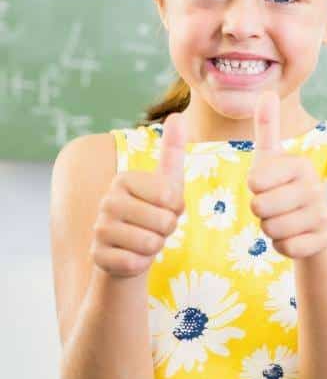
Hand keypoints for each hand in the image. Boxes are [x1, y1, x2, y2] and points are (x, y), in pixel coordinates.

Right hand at [91, 114, 185, 277]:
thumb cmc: (153, 213)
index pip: (172, 198)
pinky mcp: (97, 257)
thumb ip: (172, 151)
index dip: (177, 209)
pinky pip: (136, 263)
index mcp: (125, 179)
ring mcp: (98, 229)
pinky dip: (141, 264)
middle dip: (168, 230)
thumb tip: (176, 115)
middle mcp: (107, 201)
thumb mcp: (168, 183)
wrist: (127, 250)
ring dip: (155, 247)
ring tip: (143, 240)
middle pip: (164, 222)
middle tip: (154, 227)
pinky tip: (131, 256)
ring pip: (151, 244)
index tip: (164, 208)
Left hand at [248, 91, 326, 258]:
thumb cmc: (285, 191)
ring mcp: (322, 213)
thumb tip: (268, 90)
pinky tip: (295, 238)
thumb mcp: (272, 161)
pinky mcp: (324, 238)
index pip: (256, 180)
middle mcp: (315, 186)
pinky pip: (287, 247)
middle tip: (273, 208)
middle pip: (261, 206)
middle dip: (260, 213)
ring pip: (272, 229)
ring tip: (285, 222)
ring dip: (271, 230)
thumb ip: (267, 128)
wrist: (316, 229)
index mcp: (300, 164)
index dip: (255, 188)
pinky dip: (284, 246)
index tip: (266, 185)